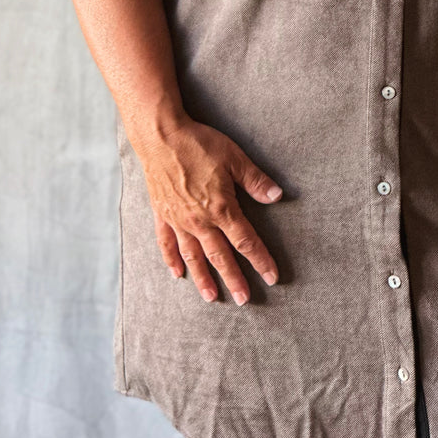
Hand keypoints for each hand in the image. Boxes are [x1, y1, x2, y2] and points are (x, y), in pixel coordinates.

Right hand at [135, 117, 283, 304]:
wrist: (160, 136)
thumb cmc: (198, 144)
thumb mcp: (234, 158)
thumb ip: (255, 180)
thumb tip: (277, 196)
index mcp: (221, 208)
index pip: (245, 241)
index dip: (260, 260)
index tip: (272, 277)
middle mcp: (199, 221)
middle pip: (220, 256)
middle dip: (234, 279)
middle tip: (243, 300)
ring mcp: (178, 220)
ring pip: (193, 256)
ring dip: (203, 278)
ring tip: (211, 297)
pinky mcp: (162, 214)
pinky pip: (166, 242)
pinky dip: (171, 259)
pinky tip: (177, 273)